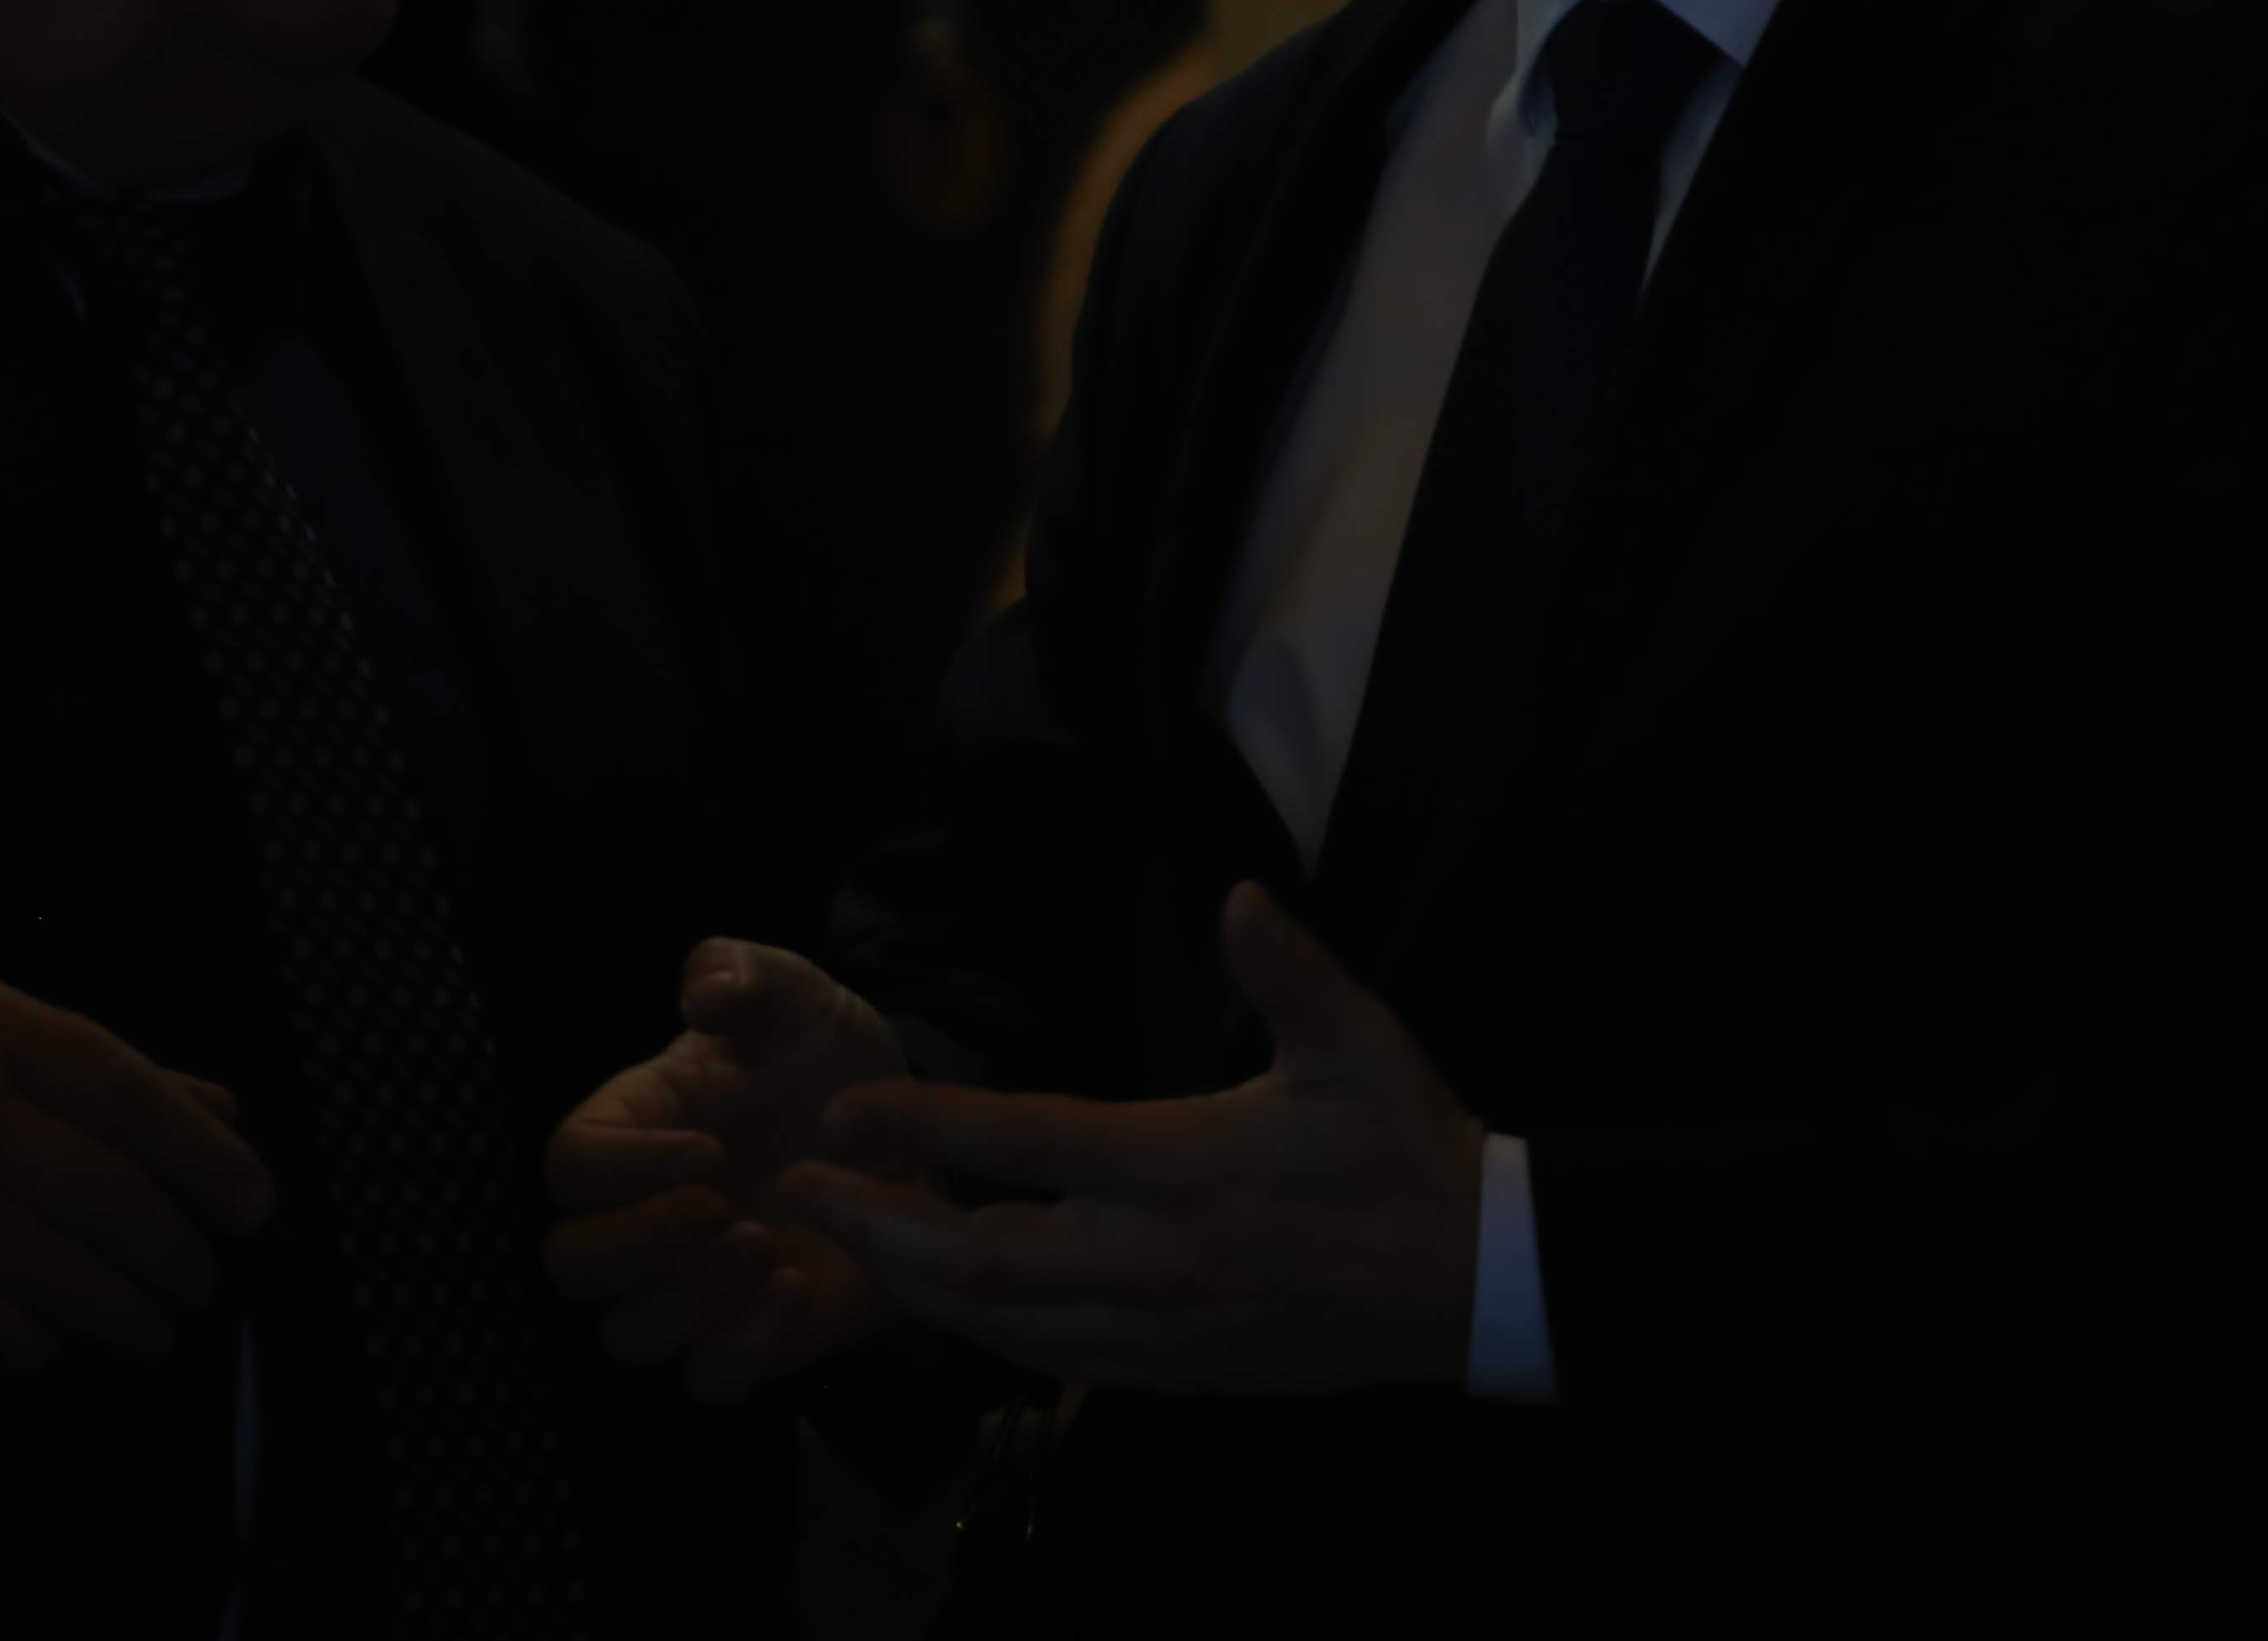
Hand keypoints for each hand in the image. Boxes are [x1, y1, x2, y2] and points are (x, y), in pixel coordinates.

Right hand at [0, 966, 275, 1375]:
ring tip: (156, 1333)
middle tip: (204, 1286)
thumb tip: (224, 1113)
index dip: (205, 1159)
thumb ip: (115, 1071)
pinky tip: (54, 1346)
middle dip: (175, 1255)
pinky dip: (28, 1342)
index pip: (131, 1098)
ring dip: (123, 1313)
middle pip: (107, 1196)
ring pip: (54, 1271)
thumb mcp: (6, 1024)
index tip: (256, 1208)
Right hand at [543, 939, 913, 1400]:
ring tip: (763, 1244)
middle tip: (723, 1207)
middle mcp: (646, 1218)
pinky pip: (710, 1381)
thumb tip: (704, 997)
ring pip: (628, 1337)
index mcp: (636, 1130)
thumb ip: (740, 972)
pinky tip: (798, 1289)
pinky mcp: (752, 1338)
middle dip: (635, 1247)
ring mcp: (694, 1287)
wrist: (912, 1129)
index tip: (708, 1150)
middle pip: (572, 1267)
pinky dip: (744, 1350)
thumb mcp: (794, 992)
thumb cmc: (826, 1057)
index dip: (622, 1170)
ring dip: (685, 1304)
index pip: (569, 1167)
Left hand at [781, 883, 1483, 1394]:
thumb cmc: (1403, 1149)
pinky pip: (1051, 1364)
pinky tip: (946, 1303)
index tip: (844, 1113)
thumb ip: (1291, 969)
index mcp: (1181, 1167)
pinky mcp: (1174, 1373)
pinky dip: (982, 1333)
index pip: (1025, 1144)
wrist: (1470, 1283)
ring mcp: (1158, 1329)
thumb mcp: (1359, 1044)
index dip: (926, 1127)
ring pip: (1002, 1326)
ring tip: (849, 1241)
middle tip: (798, 1191)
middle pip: (980, 1262)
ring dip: (914, 1285)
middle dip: (877, 1228)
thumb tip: (1240, 894)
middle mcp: (1152, 1258)